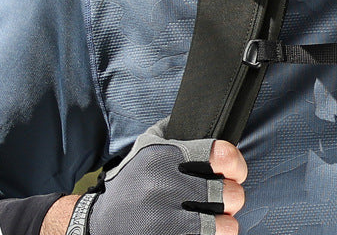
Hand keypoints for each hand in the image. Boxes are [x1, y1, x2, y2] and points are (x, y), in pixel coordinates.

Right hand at [55, 119, 246, 234]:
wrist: (95, 226)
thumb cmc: (131, 184)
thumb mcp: (147, 148)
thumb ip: (177, 132)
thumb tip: (208, 118)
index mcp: (165, 157)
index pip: (221, 154)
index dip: (236, 164)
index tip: (235, 172)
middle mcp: (164, 188)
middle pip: (228, 193)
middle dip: (231, 197)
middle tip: (224, 199)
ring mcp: (163, 221)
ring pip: (224, 226)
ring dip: (224, 224)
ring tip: (215, 219)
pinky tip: (203, 232)